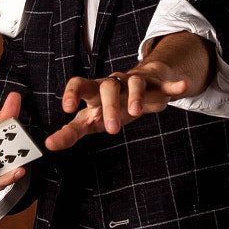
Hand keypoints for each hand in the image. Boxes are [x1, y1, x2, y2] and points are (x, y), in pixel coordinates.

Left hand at [44, 32, 212, 150]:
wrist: (138, 86)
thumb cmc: (108, 106)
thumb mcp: (90, 120)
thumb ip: (70, 132)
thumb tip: (48, 145)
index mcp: (94, 92)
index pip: (79, 85)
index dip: (72, 93)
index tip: (67, 108)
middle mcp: (112, 84)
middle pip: (107, 87)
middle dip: (109, 106)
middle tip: (111, 129)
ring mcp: (133, 82)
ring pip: (132, 83)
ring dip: (134, 96)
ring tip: (135, 112)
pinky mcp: (154, 85)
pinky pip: (163, 84)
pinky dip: (172, 85)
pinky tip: (180, 87)